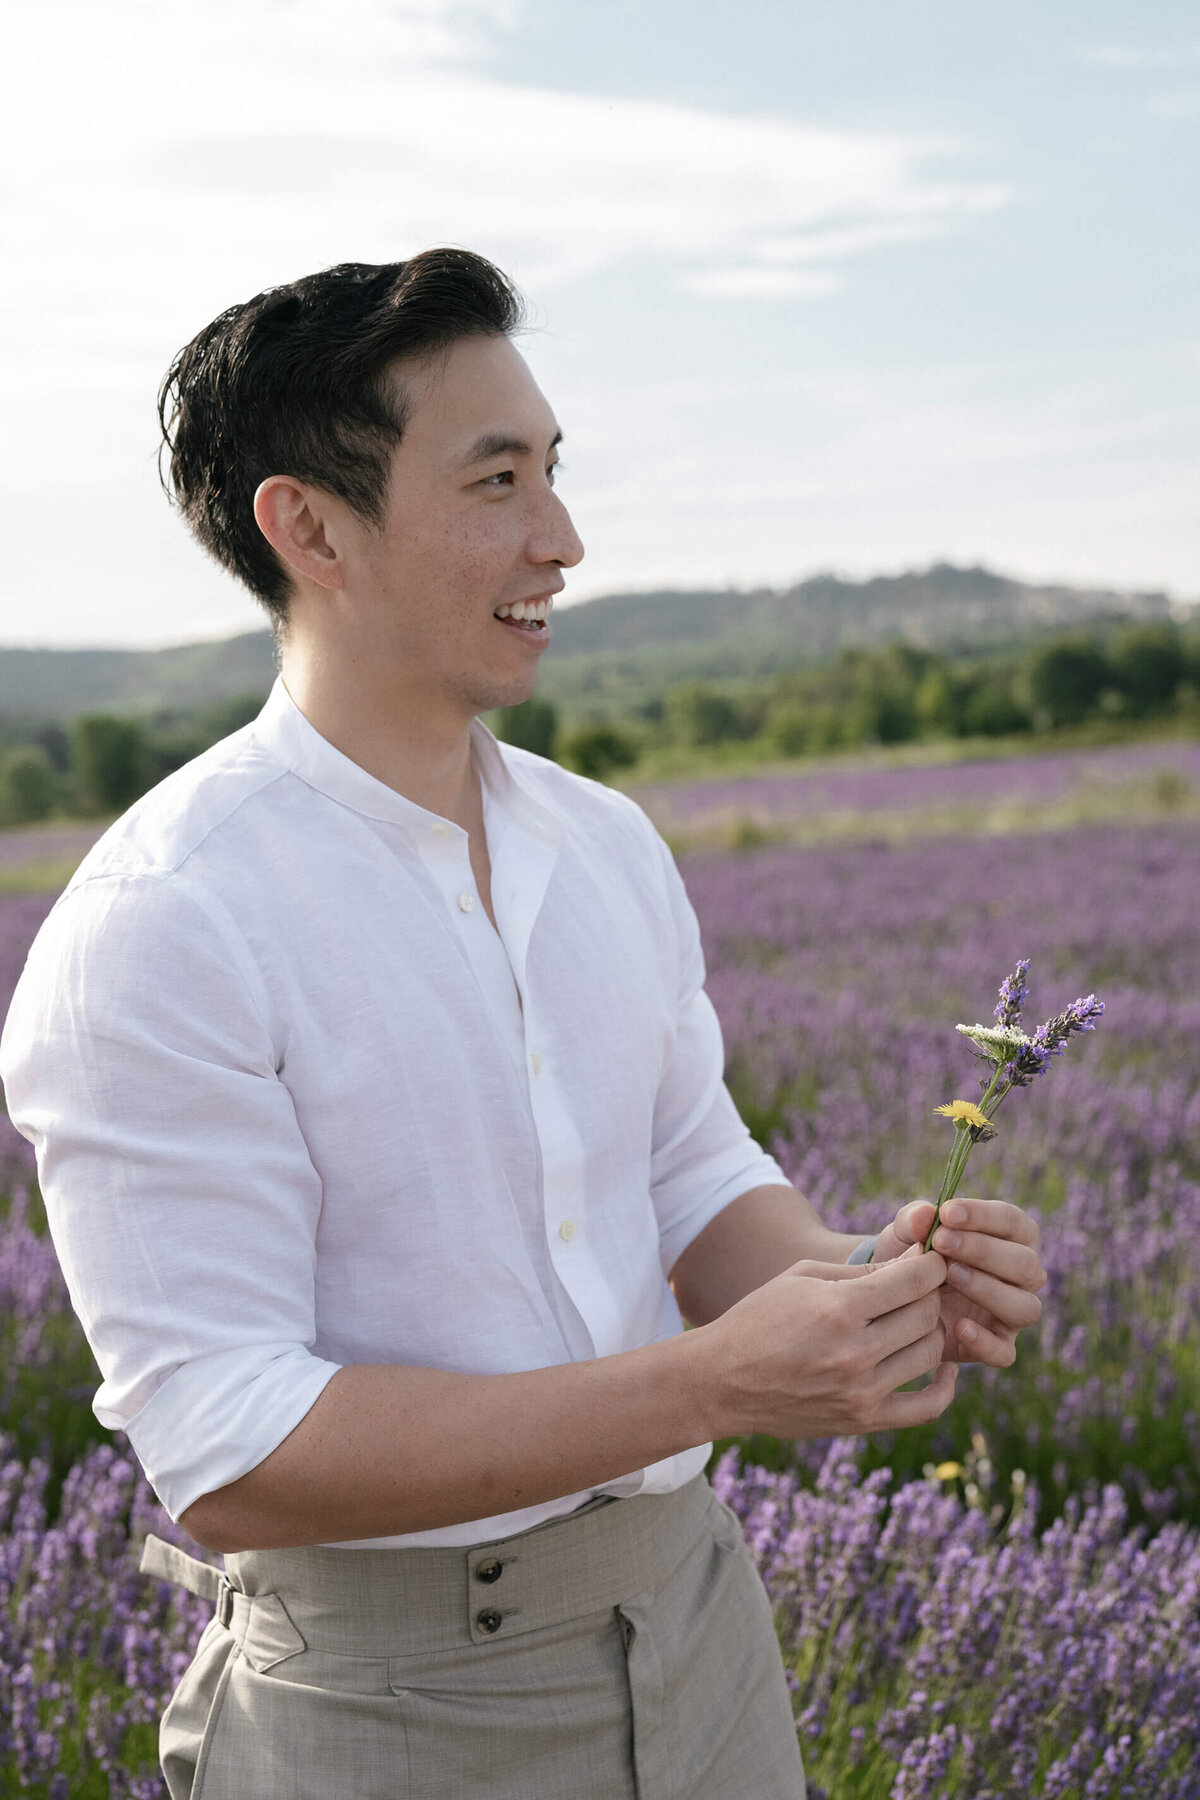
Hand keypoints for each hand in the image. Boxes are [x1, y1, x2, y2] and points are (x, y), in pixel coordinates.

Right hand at [694, 1245, 956, 1440]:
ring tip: (915, 1319)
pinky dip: (945, 1385)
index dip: (931, 1264)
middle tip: (919, 1287)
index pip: (914, 1281)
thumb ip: (861, 1270)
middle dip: (930, 1293)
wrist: (723, 1381)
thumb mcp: (802, 1277)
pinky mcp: (863, 1421)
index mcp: (838, 1309)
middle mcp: (854, 1353)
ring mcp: (861, 1392)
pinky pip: (928, 1406)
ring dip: (932, 1330)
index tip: (930, 1259)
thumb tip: (914, 1261)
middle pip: (927, 1315)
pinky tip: (940, 1365)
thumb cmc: (760, 1318)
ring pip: (932, 1353)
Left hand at [873, 1198, 1045, 1366]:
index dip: (984, 1216)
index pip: (1014, 1223)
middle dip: (983, 1250)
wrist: (896, 1296)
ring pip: (1025, 1307)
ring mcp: (1011, 1314)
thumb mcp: (905, 1233)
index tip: (947, 1213)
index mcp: (1009, 1239)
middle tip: (941, 1242)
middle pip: (1025, 1264)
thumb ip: (913, 1221)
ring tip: (950, 1276)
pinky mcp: (997, 1346)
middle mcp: (1020, 1277)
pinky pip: (1004, 1352)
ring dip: (989, 1290)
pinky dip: (984, 1341)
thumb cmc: (912, 1254)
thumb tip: (925, 1214)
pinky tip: (957, 1326)